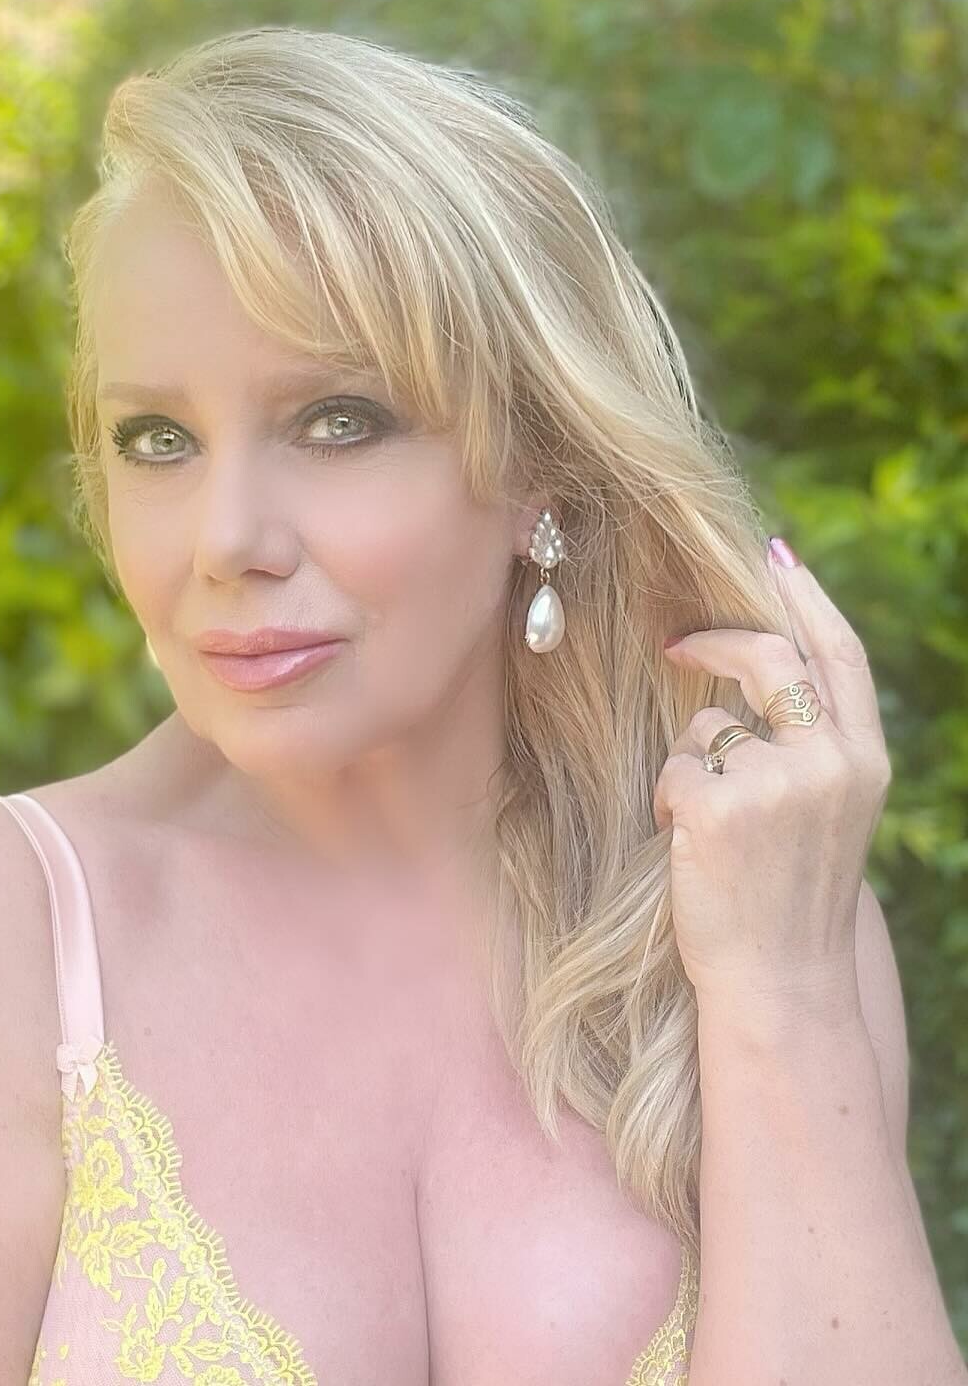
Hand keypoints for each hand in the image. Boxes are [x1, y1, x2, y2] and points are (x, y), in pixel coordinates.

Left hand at [655, 540, 890, 1026]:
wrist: (781, 982)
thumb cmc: (791, 897)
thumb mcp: (826, 812)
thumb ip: (808, 744)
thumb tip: (758, 674)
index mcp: (863, 760)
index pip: (839, 655)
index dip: (806, 597)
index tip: (775, 552)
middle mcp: (830, 761)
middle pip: (767, 657)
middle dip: (715, 643)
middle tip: (676, 645)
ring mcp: (776, 782)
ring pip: (707, 724)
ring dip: (692, 765)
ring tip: (711, 832)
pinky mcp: (719, 804)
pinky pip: (676, 767)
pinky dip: (671, 800)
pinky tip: (689, 849)